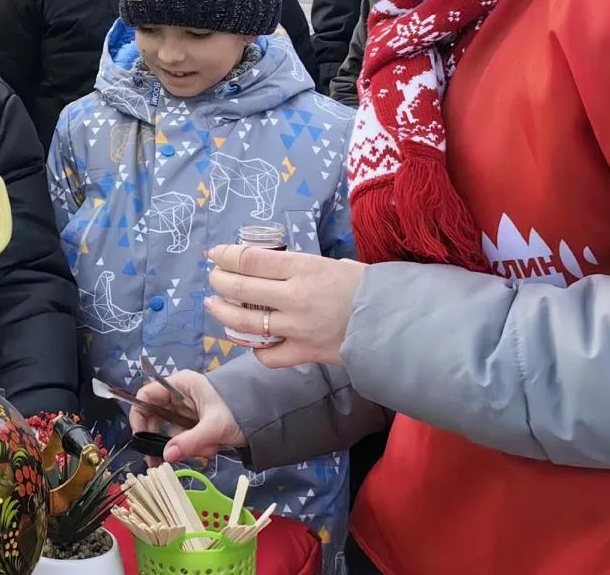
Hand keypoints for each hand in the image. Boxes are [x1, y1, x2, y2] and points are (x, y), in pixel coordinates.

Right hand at [130, 371, 243, 464]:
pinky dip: (194, 448)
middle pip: (154, 417)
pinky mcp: (196, 423)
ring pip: (170, 431)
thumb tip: (165, 456)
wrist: (269, 418)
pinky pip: (184, 438)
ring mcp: (188, 410)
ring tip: (205, 451)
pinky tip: (211, 450)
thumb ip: (189, 441)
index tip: (140, 439)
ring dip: (183, 446)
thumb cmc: (240, 411)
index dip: (138, 415)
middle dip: (159, 440)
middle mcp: (180, 395)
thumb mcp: (215, 426)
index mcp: (180, 385)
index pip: (146, 395)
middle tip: (158, 463)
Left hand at [205, 244, 367, 368]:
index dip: (227, 256)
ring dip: (223, 313)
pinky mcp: (304, 353)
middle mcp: (295, 297)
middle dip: (219, 281)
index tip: (215, 253)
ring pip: (245, 322)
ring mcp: (297, 328)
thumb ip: (304, 267)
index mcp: (304, 268)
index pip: (251, 260)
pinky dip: (256, 350)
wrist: (396, 323)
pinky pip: (268, 355)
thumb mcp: (335, 264)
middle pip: (241, 288)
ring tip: (214, 305)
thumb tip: (278, 267)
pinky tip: (252, 342)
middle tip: (213, 278)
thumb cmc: (369, 287)